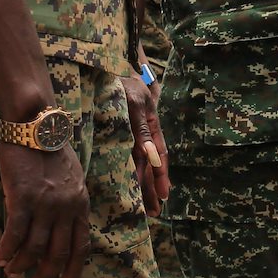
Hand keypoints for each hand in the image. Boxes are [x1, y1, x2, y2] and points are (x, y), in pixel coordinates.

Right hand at [0, 141, 89, 277]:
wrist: (36, 127)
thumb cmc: (51, 151)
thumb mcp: (72, 179)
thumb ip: (70, 203)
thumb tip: (61, 226)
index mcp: (80, 204)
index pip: (81, 246)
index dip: (74, 269)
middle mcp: (66, 208)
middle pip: (58, 252)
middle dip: (47, 274)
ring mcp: (45, 205)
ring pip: (36, 248)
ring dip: (23, 264)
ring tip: (13, 272)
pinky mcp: (22, 198)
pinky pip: (15, 234)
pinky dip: (7, 250)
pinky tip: (0, 258)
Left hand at [122, 72, 169, 215]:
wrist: (114, 65)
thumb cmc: (124, 80)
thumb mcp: (134, 100)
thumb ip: (141, 126)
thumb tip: (150, 152)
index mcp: (149, 123)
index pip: (157, 153)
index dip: (159, 175)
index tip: (162, 195)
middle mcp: (144, 131)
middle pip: (149, 163)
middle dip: (151, 188)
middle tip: (154, 212)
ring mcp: (135, 133)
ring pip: (141, 163)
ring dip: (145, 185)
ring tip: (149, 208)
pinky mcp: (124, 134)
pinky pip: (131, 156)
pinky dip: (136, 174)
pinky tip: (137, 188)